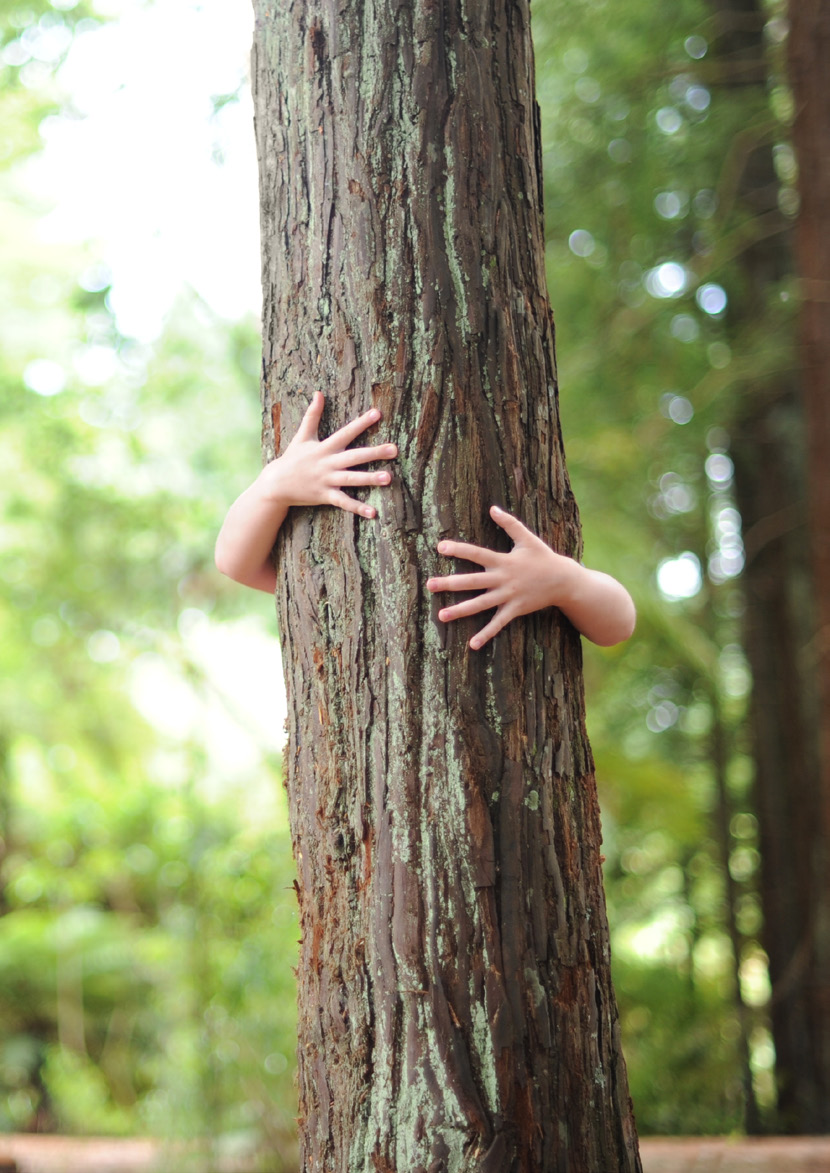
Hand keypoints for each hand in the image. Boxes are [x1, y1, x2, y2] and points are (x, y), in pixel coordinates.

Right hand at [262, 391, 397, 518]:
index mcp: (325, 447)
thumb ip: (312, 415)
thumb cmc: (292, 458)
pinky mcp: (325, 496)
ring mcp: (327, 480)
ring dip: (370, 479)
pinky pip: (344, 502)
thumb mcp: (302, 436)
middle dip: (375, 453)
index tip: (378, 413)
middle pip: (355, 456)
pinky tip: (373, 513)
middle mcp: (328, 463)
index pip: (346, 432)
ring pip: (352, 479)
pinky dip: (357, 508)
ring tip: (389, 478)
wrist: (276, 484)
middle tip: (394, 449)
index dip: (362, 422)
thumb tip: (318, 393)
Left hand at [427, 506, 574, 648]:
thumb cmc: (543, 557)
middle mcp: (502, 579)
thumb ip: (509, 523)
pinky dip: (486, 634)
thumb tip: (492, 508)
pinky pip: (498, 624)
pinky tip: (472, 644)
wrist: (564, 580)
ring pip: (480, 604)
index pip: (477, 554)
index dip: (459, 550)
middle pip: (472, 581)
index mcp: (503, 561)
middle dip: (450, 583)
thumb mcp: (527, 538)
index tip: (440, 547)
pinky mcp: (515, 610)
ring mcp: (508, 596)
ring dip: (460, 610)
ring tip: (441, 616)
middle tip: (429, 585)